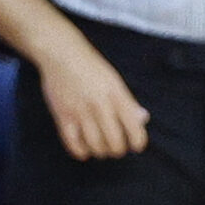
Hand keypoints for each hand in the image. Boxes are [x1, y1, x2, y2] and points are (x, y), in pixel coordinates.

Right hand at [36, 43, 147, 161]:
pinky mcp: (63, 116)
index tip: (136, 145)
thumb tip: (143, 119)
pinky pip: (74, 144)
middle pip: (114, 142)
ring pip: (95, 146)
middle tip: (116, 147)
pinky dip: (82, 152)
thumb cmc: (90, 67)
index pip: (134, 126)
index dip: (138, 142)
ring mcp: (80, 111)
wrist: (61, 53)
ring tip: (101, 147)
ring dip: (101, 152)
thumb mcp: (114, 80)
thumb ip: (128, 101)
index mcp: (116, 93)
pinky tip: (84, 148)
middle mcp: (100, 103)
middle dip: (118, 150)